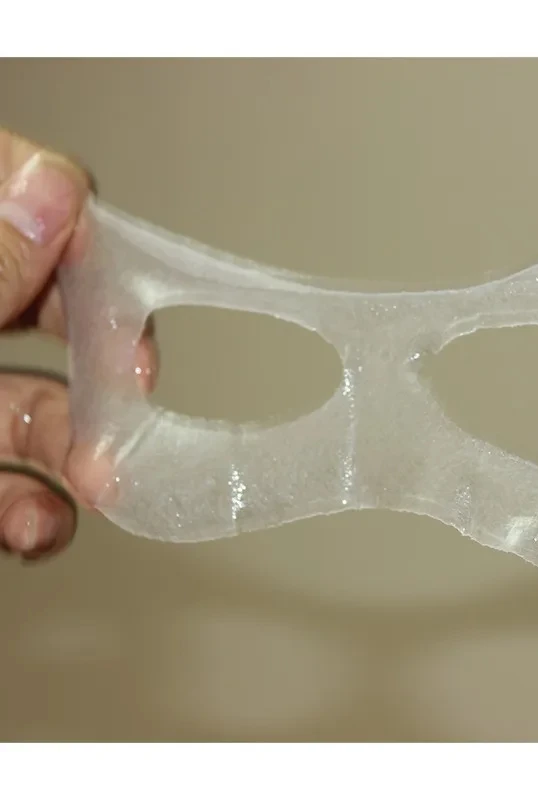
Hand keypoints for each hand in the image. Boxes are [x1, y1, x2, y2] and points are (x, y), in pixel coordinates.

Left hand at [0, 128, 156, 560]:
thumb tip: (53, 193)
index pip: (28, 196)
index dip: (80, 227)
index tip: (116, 270)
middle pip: (55, 304)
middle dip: (106, 356)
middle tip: (131, 385)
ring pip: (40, 402)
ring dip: (90, 447)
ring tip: (112, 476)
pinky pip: (7, 478)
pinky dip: (37, 510)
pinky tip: (47, 523)